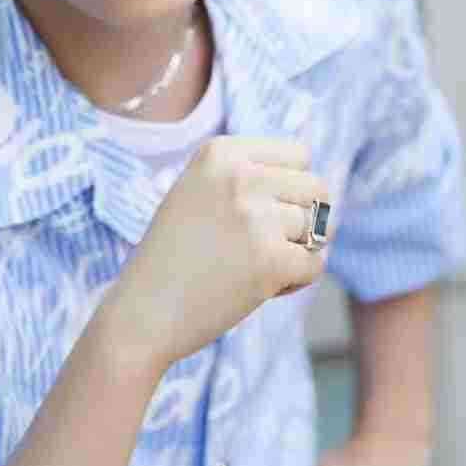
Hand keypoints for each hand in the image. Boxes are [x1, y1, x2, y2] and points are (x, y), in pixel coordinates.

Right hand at [105, 136, 330, 370]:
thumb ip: (248, 175)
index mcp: (220, 152)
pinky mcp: (270, 260)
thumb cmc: (174, 256)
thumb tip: (324, 180)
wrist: (142, 312)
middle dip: (301, 220)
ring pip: (320, 228)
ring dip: (296, 252)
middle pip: (317, 188)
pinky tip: (258, 288)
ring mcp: (255, 216)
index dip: (289, 189)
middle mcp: (239, 176)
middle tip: (261, 246)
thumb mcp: (199, 192)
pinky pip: (315, 265)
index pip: (298, 153)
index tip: (256, 214)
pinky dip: (294, 282)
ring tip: (253, 266)